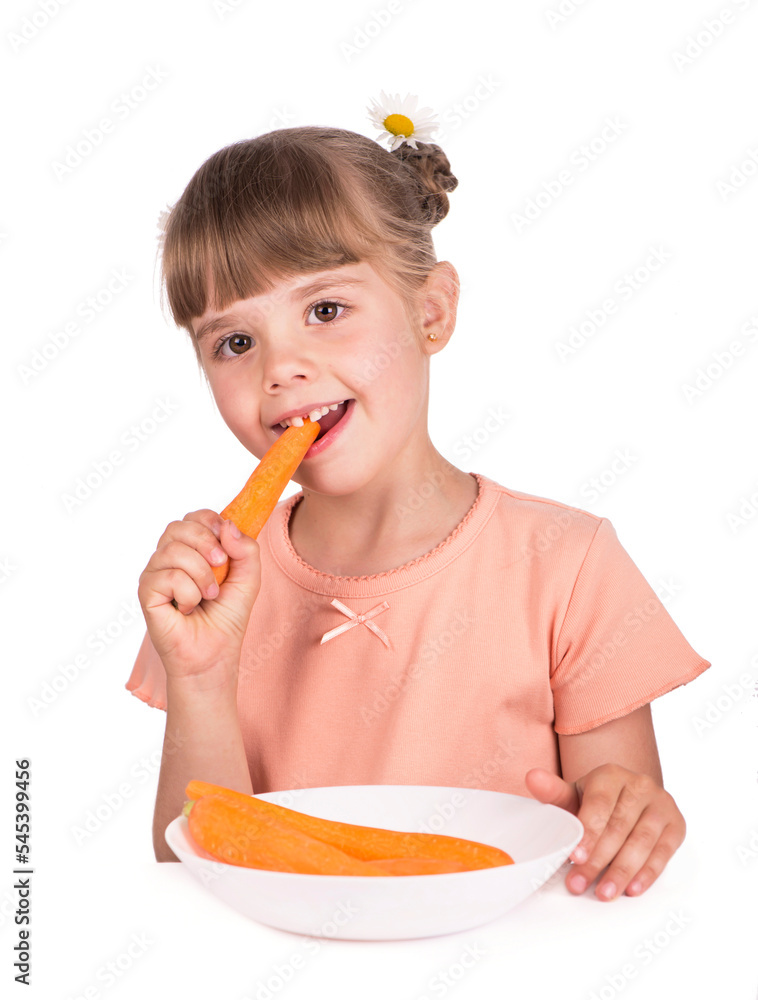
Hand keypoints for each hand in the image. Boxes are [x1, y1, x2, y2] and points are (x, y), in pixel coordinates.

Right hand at [137, 509, 260, 681]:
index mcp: (192, 550)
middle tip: (221, 568)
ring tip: (209, 596)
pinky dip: (188, 593)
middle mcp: (169, 558)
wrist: (215, 655)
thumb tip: (227, 525)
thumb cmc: (227, 617)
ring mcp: (155, 574)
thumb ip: (246, 549)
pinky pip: (167, 576)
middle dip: (207, 544)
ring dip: (201, 574)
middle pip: (179, 526)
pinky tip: (190, 608)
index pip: (194, 517)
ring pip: (173, 550)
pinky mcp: (146, 593)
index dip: (211, 522)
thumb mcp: (249, 578)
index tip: (226, 543)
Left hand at [524, 764, 685, 900]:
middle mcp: (639, 785)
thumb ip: (553, 791)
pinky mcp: (676, 824)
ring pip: (642, 841)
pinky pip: (663, 852)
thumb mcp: (574, 795)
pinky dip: (648, 873)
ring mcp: (661, 804)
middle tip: (579, 884)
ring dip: (622, 871)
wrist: (630, 797)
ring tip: (604, 892)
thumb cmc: (597, 801)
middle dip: (598, 860)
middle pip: (619, 827)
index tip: (575, 857)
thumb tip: (532, 778)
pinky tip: (632, 889)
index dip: (588, 832)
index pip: (599, 805)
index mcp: (611, 775)